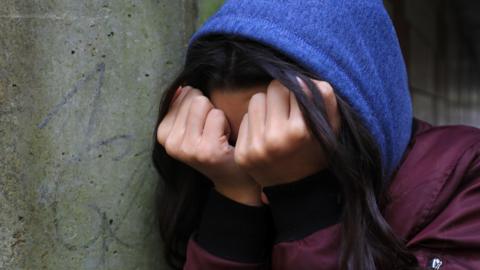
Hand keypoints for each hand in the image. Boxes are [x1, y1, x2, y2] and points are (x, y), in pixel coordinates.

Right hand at [156, 86, 261, 205]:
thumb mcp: (190, 126)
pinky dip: (226, 124)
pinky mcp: (206, 150)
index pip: (181, 95)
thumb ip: (182, 105)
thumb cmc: (213, 146)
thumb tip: (182, 86)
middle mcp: (171, 144)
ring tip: (217, 135)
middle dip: (207, 110)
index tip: (201, 127)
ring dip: (217, 116)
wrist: (233, 178)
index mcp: (163, 135)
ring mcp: (188, 148)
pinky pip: (217, 115)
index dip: (198, 107)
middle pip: (193, 98)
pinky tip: (225, 141)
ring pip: (204, 104)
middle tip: (211, 132)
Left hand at [234, 79, 340, 186]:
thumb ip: (324, 99)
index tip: (302, 104)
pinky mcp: (242, 153)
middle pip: (273, 89)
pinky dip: (255, 123)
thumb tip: (302, 78)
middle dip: (282, 96)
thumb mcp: (331, 128)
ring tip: (276, 123)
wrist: (298, 191)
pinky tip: (265, 136)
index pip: (294, 85)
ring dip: (266, 107)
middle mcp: (276, 138)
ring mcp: (256, 147)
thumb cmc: (317, 152)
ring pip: (256, 100)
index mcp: (300, 131)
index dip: (299, 92)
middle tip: (288, 112)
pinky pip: (245, 118)